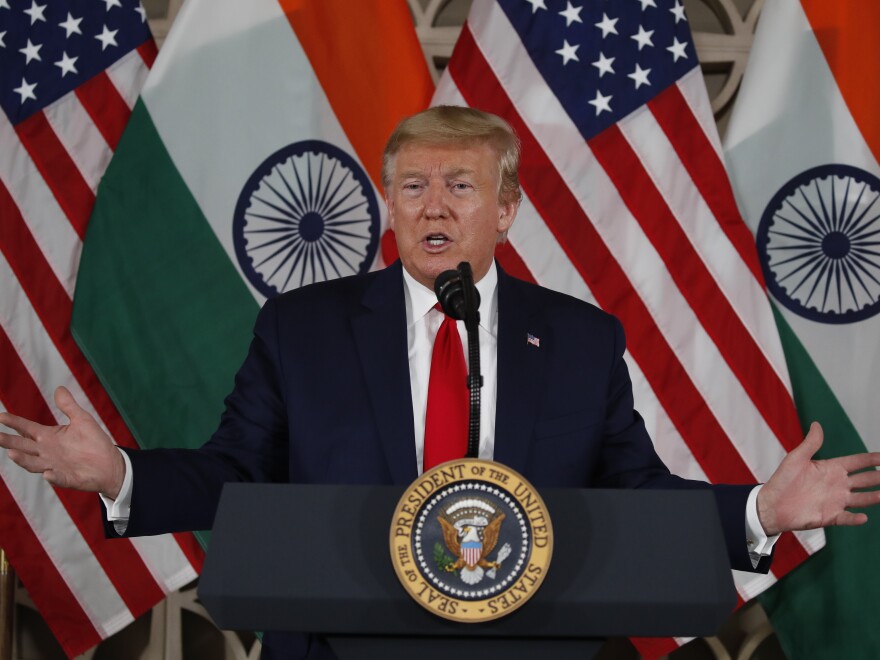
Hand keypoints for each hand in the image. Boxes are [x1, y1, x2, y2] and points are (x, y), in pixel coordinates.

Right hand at [0, 386, 124, 498]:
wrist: (110, 463)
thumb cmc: (94, 441)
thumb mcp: (82, 420)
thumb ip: (68, 406)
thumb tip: (59, 388)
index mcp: (49, 437)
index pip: (27, 428)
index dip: (14, 422)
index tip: (1, 416)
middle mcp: (47, 452)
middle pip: (23, 446)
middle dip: (9, 441)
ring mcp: (55, 466)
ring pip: (33, 464)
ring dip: (23, 460)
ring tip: (12, 453)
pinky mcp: (67, 478)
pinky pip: (58, 478)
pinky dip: (52, 477)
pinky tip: (48, 474)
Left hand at [757, 422, 879, 535]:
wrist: (772, 504)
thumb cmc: (783, 480)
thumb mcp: (796, 458)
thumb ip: (810, 443)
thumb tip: (817, 424)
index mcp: (831, 468)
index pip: (857, 462)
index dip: (872, 459)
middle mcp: (838, 485)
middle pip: (865, 479)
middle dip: (879, 477)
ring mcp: (836, 501)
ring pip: (862, 498)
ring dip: (875, 496)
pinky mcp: (830, 516)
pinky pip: (846, 518)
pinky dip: (855, 518)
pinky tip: (863, 517)